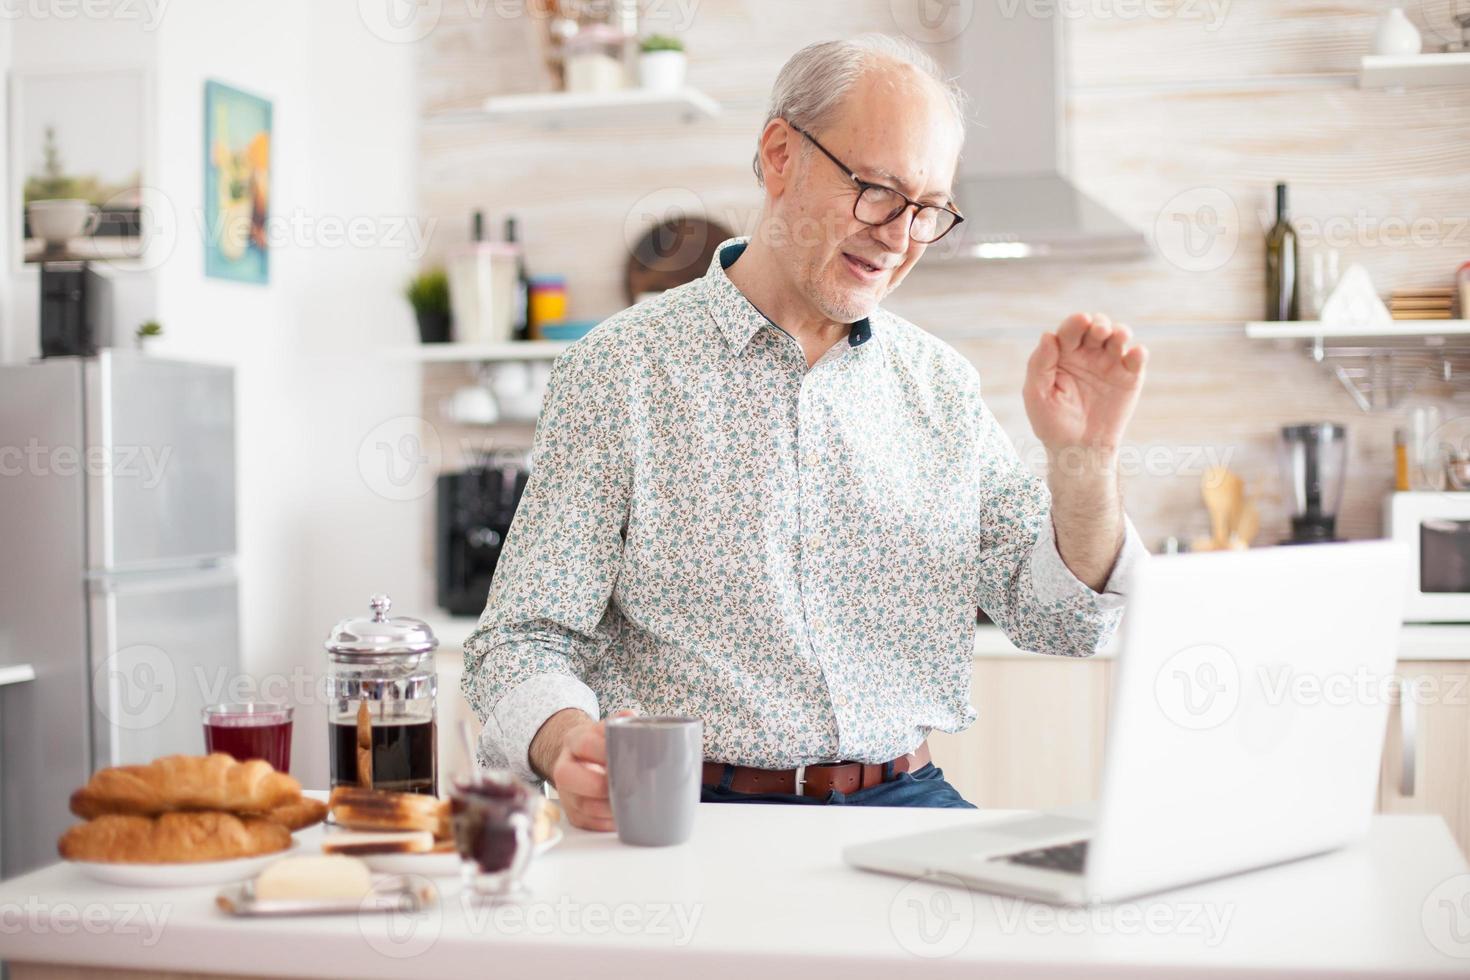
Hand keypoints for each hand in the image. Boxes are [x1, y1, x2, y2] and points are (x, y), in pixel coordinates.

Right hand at [534, 708, 635, 831]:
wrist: (583, 759)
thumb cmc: (602, 745)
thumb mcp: (608, 729)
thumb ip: (621, 724)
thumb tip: (633, 720)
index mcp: (574, 741)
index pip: (585, 744)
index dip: (605, 752)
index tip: (628, 757)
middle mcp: (563, 767)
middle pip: (570, 777)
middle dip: (601, 784)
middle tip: (630, 785)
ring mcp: (565, 793)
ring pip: (581, 805)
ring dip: (609, 808)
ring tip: (632, 803)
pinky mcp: (572, 814)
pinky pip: (587, 823)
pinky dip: (607, 823)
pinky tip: (623, 816)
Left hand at [1024, 313, 1146, 454]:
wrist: (1078, 449)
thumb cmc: (1052, 422)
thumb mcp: (1036, 394)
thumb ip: (1039, 364)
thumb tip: (1048, 335)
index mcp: (1063, 353)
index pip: (1070, 330)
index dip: (1076, 322)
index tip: (1081, 320)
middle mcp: (1088, 353)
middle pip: (1097, 327)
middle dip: (1100, 324)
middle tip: (1099, 331)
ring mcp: (1110, 363)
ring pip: (1119, 337)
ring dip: (1120, 331)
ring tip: (1118, 336)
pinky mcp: (1130, 377)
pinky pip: (1137, 359)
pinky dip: (1138, 353)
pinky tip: (1134, 354)